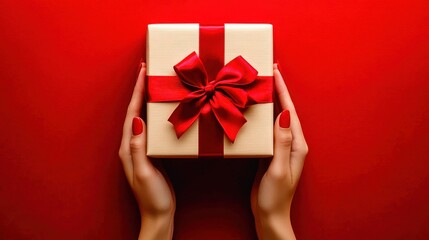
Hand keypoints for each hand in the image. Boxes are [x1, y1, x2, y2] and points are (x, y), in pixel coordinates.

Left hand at [119, 62, 174, 239]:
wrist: (159, 214)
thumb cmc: (152, 196)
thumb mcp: (144, 172)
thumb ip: (139, 148)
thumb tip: (137, 121)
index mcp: (129, 147)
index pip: (131, 112)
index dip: (137, 91)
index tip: (142, 71)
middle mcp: (132, 144)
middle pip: (135, 110)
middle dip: (140, 90)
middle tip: (147, 70)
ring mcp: (142, 148)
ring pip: (144, 117)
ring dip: (147, 99)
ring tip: (155, 83)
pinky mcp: (152, 153)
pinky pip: (153, 127)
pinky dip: (156, 113)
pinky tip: (164, 109)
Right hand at [251, 64, 307, 239]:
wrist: (269, 215)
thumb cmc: (275, 196)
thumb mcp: (278, 168)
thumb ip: (280, 142)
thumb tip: (283, 115)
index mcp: (296, 144)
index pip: (289, 111)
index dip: (282, 90)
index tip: (275, 72)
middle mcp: (290, 143)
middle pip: (283, 110)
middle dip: (276, 90)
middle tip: (267, 71)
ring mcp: (280, 147)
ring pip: (273, 118)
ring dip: (268, 101)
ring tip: (258, 85)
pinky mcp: (269, 152)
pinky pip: (265, 129)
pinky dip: (260, 116)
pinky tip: (252, 110)